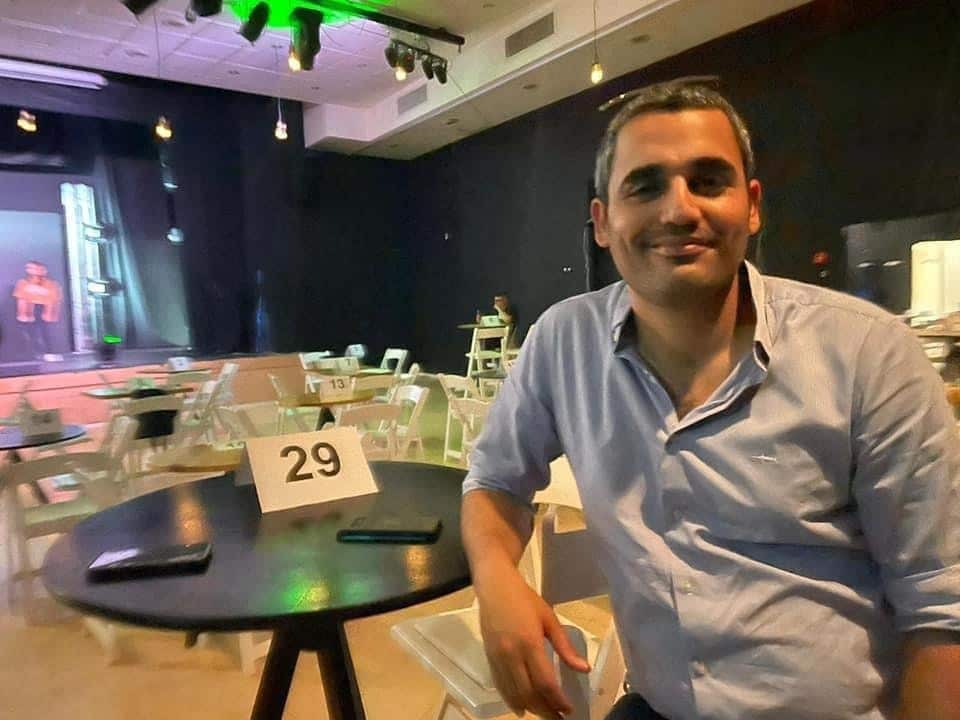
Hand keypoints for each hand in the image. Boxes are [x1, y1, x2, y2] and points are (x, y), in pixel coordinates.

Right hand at [477, 569, 589, 717]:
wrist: (494, 585)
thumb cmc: (525, 599)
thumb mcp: (549, 618)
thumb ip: (565, 647)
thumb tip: (584, 669)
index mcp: (529, 643)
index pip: (545, 682)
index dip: (557, 700)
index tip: (568, 710)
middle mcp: (511, 654)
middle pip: (528, 693)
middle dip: (545, 710)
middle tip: (558, 718)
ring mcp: (497, 658)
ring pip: (513, 693)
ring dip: (530, 708)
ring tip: (544, 714)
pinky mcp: (489, 658)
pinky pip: (501, 686)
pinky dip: (511, 700)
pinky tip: (521, 707)